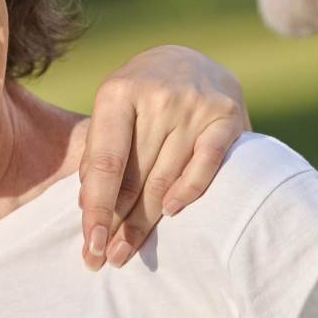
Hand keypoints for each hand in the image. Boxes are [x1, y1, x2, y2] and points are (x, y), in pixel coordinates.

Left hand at [79, 45, 248, 269]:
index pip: (107, 163)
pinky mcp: (229, 116)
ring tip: (127, 250)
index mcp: (118, 92)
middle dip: (118, 222)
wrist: (189, 59)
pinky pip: (207, 164)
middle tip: (104, 259)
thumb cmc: (138, 95)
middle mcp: (158, 97)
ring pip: (166, 177)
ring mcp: (196, 106)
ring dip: (146, 220)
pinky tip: (170, 212)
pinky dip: (189, 190)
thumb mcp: (110, 111)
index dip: (98, 206)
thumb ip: (100, 151)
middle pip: (136, 176)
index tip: (89, 242)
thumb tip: (89, 204)